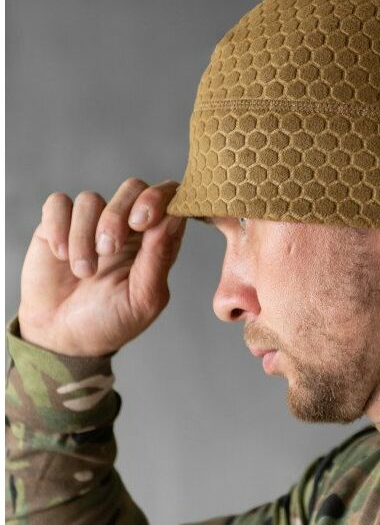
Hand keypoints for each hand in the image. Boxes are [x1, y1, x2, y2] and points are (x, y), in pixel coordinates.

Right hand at [17, 178, 186, 355]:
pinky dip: (59, 228)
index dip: (160, 199)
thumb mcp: (142, 297)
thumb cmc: (111, 321)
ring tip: (83, 272)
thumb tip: (175, 217)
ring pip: (91, 199)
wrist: (62, 337)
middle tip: (109, 248)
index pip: (170, 199)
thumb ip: (159, 257)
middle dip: (119, 213)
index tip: (143, 222)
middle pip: (133, 187)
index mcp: (157, 241)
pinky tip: (61, 256)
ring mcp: (92, 222)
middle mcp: (127, 226)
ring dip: (84, 236)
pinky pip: (60, 203)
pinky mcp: (58, 224)